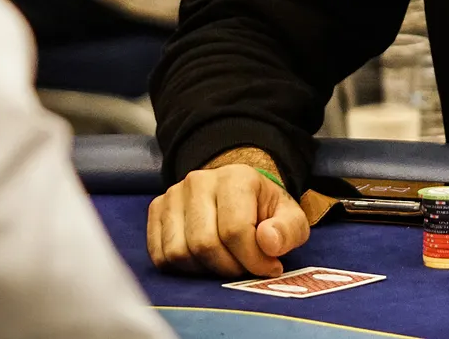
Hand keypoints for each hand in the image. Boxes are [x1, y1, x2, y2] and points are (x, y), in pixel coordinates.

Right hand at [146, 149, 310, 276]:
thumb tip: (267, 242)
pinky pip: (160, 255)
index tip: (268, 267)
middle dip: (228, 268)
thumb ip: (288, 230)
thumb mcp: (291, 219)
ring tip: (225, 263)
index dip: (252, 259)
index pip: (235, 230)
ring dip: (204, 270)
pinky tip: (204, 262)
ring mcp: (173, 194)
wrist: (238, 195)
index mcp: (236, 177)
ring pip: (178, 253)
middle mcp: (199, 181)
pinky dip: (182, 269)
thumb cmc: (265, 212)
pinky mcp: (157, 210)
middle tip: (244, 268)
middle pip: (204, 244)